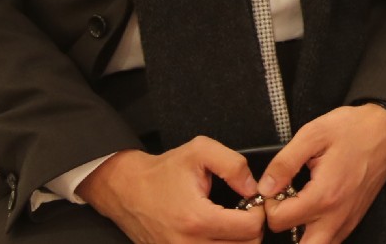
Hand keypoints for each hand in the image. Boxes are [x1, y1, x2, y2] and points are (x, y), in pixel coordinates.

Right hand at [79, 141, 264, 243]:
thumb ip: (233, 165)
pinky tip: (218, 232)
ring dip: (237, 240)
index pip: (249, 229)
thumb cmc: (161, 172)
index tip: (253, 201)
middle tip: (245, 211)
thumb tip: (253, 187)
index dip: (259, 212)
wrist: (126, 189)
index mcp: (197, 219)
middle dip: (252, 228)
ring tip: (232, 222)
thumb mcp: (199, 151)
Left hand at [259, 104, 385, 243]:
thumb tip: (265, 187)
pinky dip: (316, 233)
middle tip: (282, 207)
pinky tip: (313, 210)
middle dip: (283, 230)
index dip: (268, 205)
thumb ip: (285, 163)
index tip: (275, 188)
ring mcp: (347, 221)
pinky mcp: (353, 219)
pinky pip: (331, 239)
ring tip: (297, 208)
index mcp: (324, 195)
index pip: (279, 221)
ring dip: (301, 235)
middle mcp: (337, 216)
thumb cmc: (353, 129)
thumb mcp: (313, 134)